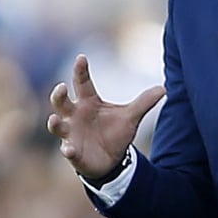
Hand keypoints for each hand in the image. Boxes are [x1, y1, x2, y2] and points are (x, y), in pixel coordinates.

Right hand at [47, 54, 164, 179]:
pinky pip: (67, 150)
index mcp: (88, 102)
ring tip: (55, 119)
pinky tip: (69, 149)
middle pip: (61, 102)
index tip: (81, 58)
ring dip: (54, 123)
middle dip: (58, 95)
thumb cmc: (115, 133)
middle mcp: (75, 116)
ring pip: (57, 126)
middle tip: (61, 87)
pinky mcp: (73, 152)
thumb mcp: (130, 117)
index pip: (82, 82)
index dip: (80, 70)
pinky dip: (67, 150)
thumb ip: (144, 102)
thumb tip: (163, 88)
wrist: (112, 160)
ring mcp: (71, 134)